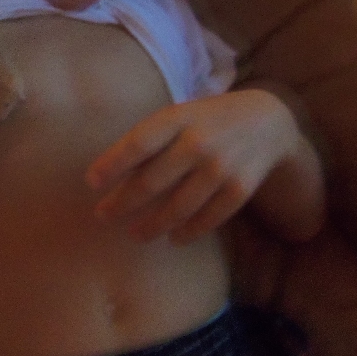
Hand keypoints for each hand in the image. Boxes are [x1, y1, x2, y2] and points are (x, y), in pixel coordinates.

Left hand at [86, 89, 298, 243]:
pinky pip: (208, 218)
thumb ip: (151, 139)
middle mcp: (198, 142)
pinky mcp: (240, 189)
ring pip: (178, 207)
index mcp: (178, 118)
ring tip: (135, 234)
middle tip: (103, 215)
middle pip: (152, 181)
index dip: (112, 165)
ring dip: (152, 226)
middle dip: (122, 203)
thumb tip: (111, 172)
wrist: (265, 121)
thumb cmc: (206, 120)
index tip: (91, 183)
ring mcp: (221, 167)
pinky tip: (173, 239)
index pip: (137, 144)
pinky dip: (188, 232)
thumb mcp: (179, 116)